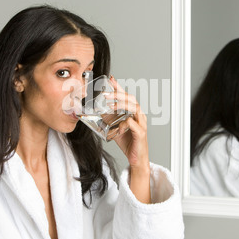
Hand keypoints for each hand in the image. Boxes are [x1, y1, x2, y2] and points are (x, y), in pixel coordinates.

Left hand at [107, 76, 150, 202]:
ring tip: (110, 106)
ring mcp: (141, 123)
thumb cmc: (128, 142)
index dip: (119, 87)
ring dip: (121, 105)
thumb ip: (109, 119)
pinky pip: (133, 124)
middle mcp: (139, 115)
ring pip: (134, 108)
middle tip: (105, 94)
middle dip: (118, 94)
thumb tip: (97, 110)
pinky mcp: (141, 133)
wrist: (136, 159)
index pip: (126, 96)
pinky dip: (124, 124)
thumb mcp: (114, 128)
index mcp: (133, 112)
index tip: (111, 79)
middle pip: (131, 99)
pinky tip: (118, 128)